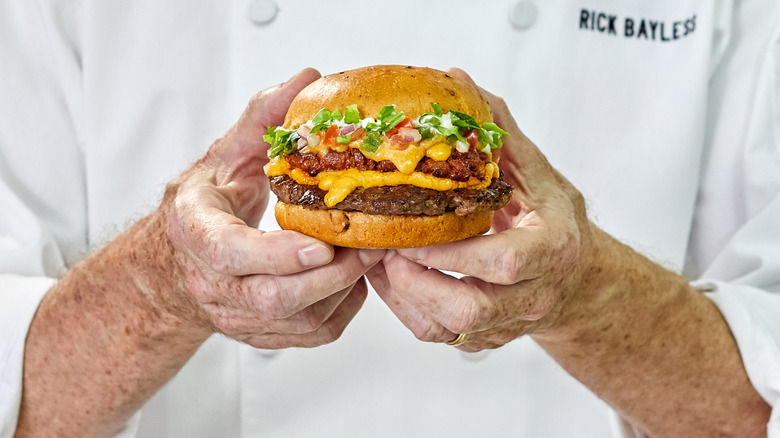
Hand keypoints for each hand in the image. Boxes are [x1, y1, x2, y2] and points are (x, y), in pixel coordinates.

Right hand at [163, 69, 384, 347]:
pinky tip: (353, 277)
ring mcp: (237, 315)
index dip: (276, 253)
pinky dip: (343, 308)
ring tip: (370, 254)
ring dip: (344, 290)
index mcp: (196, 231)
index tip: (319, 244)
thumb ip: (262, 118)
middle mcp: (212, 283)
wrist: (179, 262)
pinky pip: (311, 334)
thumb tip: (307, 80)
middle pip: (272, 297)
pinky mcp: (262, 334)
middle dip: (330, 274)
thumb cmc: (207, 206)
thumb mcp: (226, 154)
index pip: (228, 252)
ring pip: (298, 322)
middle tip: (370, 244)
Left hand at [366, 68, 591, 350]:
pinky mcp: (484, 338)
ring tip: (382, 260)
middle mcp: (532, 296)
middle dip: (417, 282)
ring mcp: (507, 324)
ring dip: (404, 295)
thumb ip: (500, 133)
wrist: (578, 280)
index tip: (413, 234)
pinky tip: (391, 276)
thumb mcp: (539, 174)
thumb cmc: (556, 222)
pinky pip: (437, 334)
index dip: (452, 254)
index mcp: (551, 250)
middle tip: (387, 251)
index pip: (505, 263)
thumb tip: (459, 81)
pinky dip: (405, 306)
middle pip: (471, 309)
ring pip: (447, 329)